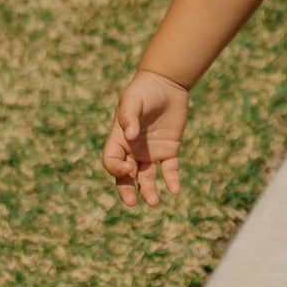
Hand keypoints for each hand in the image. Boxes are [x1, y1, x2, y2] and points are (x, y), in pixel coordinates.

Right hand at [102, 70, 189, 206]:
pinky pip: (170, 169)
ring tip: (154, 202)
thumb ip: (129, 116)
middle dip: (127, 190)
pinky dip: (171, 180)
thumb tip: (130, 135)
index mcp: (119, 140)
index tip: (129, 170)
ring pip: (147, 178)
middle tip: (132, 202)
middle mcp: (133, 150)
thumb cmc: (144, 90)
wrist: (166, 84)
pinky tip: (175, 190)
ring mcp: (151, 152)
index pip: (112, 161)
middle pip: (126, 177)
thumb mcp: (133, 100)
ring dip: (149, 191)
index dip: (117, 169)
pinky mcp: (169, 150)